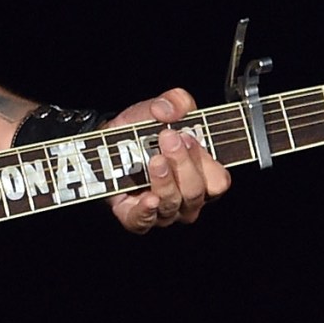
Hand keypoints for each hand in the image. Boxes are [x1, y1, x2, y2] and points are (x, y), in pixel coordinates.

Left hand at [104, 90, 229, 233]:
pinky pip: (145, 222)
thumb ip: (175, 101)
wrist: (105, 146)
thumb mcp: (158, 108)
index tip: (188, 137)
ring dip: (165, 180)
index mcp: (202, 174)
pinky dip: (147, 211)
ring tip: (154, 159)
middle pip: (196, 192)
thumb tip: (171, 108)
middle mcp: (186, 198)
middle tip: (168, 138)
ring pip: (173, 204)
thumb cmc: (141, 132)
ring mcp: (163, 211)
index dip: (207, 162)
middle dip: (183, 164)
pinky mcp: (136, 218)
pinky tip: (148, 198)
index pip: (218, 180)